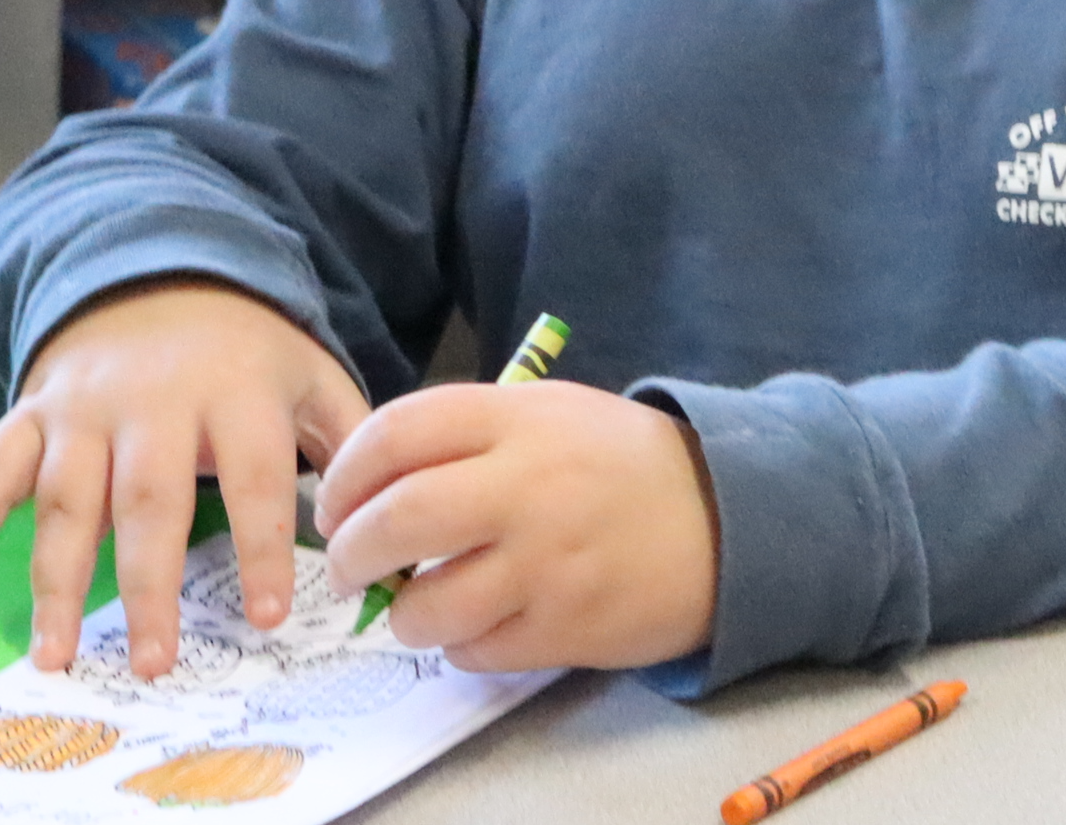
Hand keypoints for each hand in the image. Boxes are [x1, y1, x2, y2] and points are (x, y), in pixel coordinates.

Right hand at [0, 279, 369, 676]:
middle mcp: (154, 402)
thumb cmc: (246, 351)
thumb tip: (394, 525)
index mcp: (235, 393)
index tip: (270, 615)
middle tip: (152, 662)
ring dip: (56, 579)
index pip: (255, 478)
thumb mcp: (310, 375)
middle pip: (149, 499)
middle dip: (148, 586)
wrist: (159, 270)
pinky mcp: (35, 411)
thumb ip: (353, 442)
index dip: (264, 547)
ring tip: (56, 655)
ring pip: (67, 498)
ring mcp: (85, 408)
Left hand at [312, 379, 719, 672]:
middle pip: (397, 519)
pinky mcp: (567, 626)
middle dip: (352, 552)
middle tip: (349, 567)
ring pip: (427, 606)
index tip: (335, 503)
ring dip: (403, 613)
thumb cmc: (623, 463)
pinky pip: (474, 651)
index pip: (396, 433)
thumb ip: (469, 435)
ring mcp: (548, 562)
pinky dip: (458, 645)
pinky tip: (477, 624)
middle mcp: (528, 486)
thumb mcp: (551, 414)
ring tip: (415, 605)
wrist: (730, 518)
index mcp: (519, 419)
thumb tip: (373, 487)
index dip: (345, 473)